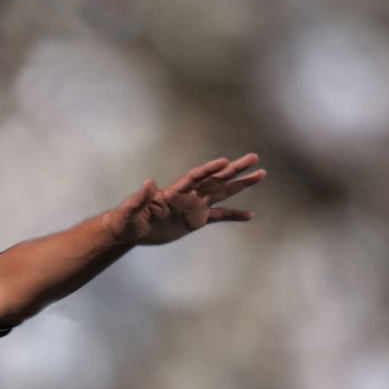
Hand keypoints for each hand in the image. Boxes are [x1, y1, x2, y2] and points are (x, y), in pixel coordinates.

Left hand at [110, 154, 265, 245]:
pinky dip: (233, 215)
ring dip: (240, 184)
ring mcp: (194, 207)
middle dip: (234, 169)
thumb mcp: (130, 210)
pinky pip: (219, 216)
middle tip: (254, 158)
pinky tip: (249, 215)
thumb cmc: (128, 219)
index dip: (209, 170)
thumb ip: (140, 198)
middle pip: (215, 179)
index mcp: (174, 192)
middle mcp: (188, 196)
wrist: (130, 231)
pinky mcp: (196, 220)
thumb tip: (148, 182)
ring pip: (222, 193)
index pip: (195, 177)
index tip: (225, 162)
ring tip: (260, 174)